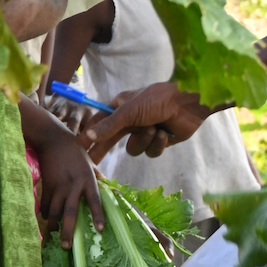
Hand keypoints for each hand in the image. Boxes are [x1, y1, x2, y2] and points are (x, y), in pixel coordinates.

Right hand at [19, 97, 103, 247]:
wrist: (52, 137)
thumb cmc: (74, 149)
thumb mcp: (89, 161)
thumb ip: (97, 176)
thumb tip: (109, 188)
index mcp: (87, 178)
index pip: (94, 200)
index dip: (97, 215)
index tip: (100, 230)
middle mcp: (73, 184)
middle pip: (71, 211)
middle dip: (69, 230)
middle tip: (67, 247)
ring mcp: (58, 185)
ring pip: (55, 210)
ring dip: (54, 225)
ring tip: (54, 237)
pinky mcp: (47, 183)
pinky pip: (46, 202)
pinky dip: (45, 212)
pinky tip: (46, 219)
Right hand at [81, 83, 209, 160]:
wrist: (187, 105)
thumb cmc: (156, 100)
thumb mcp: (129, 112)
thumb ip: (108, 125)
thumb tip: (88, 134)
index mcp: (120, 108)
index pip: (99, 123)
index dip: (89, 135)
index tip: (78, 148)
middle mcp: (130, 120)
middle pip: (112, 140)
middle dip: (104, 150)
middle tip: (92, 166)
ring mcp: (144, 131)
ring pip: (134, 148)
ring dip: (144, 141)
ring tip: (154, 129)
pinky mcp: (158, 141)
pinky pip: (150, 152)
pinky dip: (157, 144)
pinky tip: (164, 134)